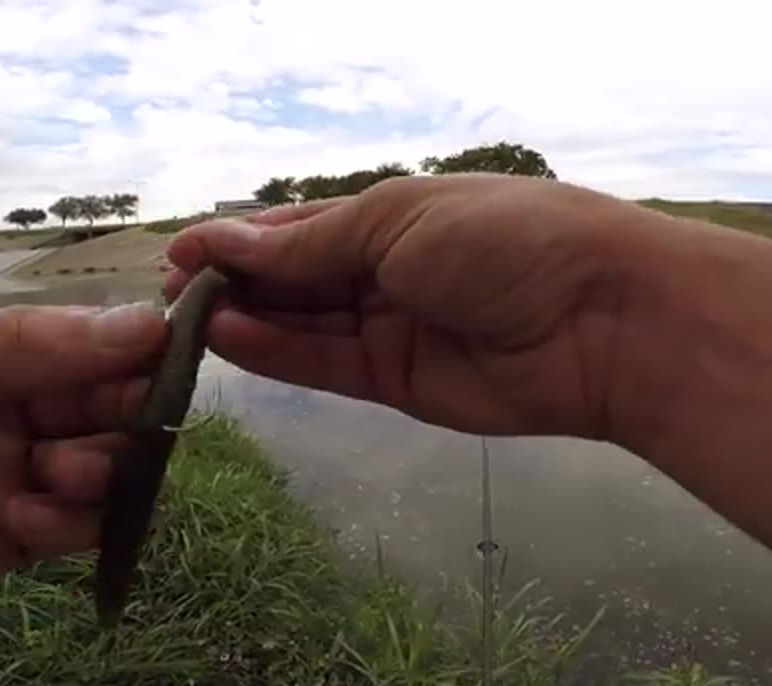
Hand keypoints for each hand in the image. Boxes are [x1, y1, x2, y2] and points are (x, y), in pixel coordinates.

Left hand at [0, 303, 165, 637]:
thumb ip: (15, 347)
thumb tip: (145, 321)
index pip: (89, 344)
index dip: (137, 351)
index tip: (171, 362)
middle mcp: (11, 412)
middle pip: (111, 409)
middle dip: (129, 418)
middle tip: (118, 431)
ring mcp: (9, 479)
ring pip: (105, 473)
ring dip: (104, 473)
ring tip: (57, 478)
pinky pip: (69, 532)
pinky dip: (72, 526)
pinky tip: (28, 521)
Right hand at [165, 173, 652, 439]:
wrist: (603, 320)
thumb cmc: (504, 239)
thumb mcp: (400, 220)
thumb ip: (313, 244)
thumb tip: (229, 242)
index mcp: (395, 214)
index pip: (301, 228)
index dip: (240, 239)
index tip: (180, 252)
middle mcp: (388, 270)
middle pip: (296, 279)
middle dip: (235, 283)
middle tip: (168, 295)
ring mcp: (392, 328)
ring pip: (303, 324)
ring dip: (245, 320)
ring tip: (185, 319)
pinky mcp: (397, 383)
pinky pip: (325, 365)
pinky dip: (277, 354)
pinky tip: (227, 340)